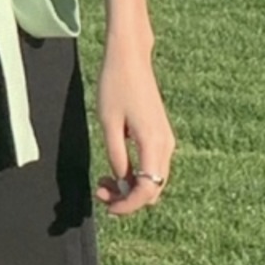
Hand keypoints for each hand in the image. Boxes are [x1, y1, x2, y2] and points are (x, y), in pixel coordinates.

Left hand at [94, 43, 175, 216]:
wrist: (130, 58)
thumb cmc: (115, 86)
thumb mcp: (109, 124)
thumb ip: (116, 157)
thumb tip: (122, 183)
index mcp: (154, 144)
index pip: (147, 190)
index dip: (127, 205)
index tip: (106, 206)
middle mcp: (166, 145)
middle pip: (152, 189)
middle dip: (127, 198)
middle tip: (99, 190)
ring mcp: (165, 140)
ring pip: (153, 180)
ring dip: (130, 187)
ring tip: (102, 181)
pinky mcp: (160, 135)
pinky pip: (151, 166)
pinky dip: (135, 175)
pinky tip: (115, 168)